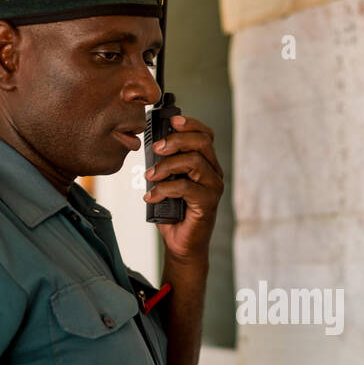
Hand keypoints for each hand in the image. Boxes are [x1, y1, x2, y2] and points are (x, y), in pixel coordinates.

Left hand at [143, 113, 223, 263]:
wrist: (181, 244)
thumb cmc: (173, 213)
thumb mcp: (166, 182)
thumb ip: (164, 164)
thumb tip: (152, 146)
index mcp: (206, 164)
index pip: (205, 135)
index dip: (190, 124)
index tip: (172, 120)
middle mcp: (214, 173)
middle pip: (202, 143)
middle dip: (177, 140)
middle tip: (157, 148)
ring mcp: (213, 188)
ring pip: (195, 162)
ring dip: (167, 166)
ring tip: (150, 176)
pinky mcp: (207, 203)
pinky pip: (186, 187)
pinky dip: (164, 189)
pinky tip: (151, 197)